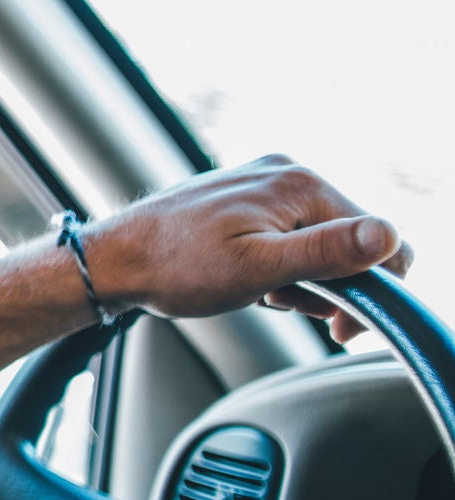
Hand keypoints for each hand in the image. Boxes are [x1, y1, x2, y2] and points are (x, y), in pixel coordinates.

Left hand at [87, 155, 413, 342]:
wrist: (112, 261)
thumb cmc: (174, 268)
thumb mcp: (258, 269)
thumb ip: (326, 253)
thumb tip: (387, 236)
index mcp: (298, 185)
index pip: (377, 239)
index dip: (370, 290)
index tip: (337, 326)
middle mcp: (285, 173)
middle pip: (349, 240)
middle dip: (328, 285)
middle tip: (281, 304)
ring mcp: (263, 184)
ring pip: (317, 244)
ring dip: (299, 280)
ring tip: (257, 291)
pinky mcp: (245, 200)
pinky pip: (287, 239)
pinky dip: (277, 268)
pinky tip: (247, 281)